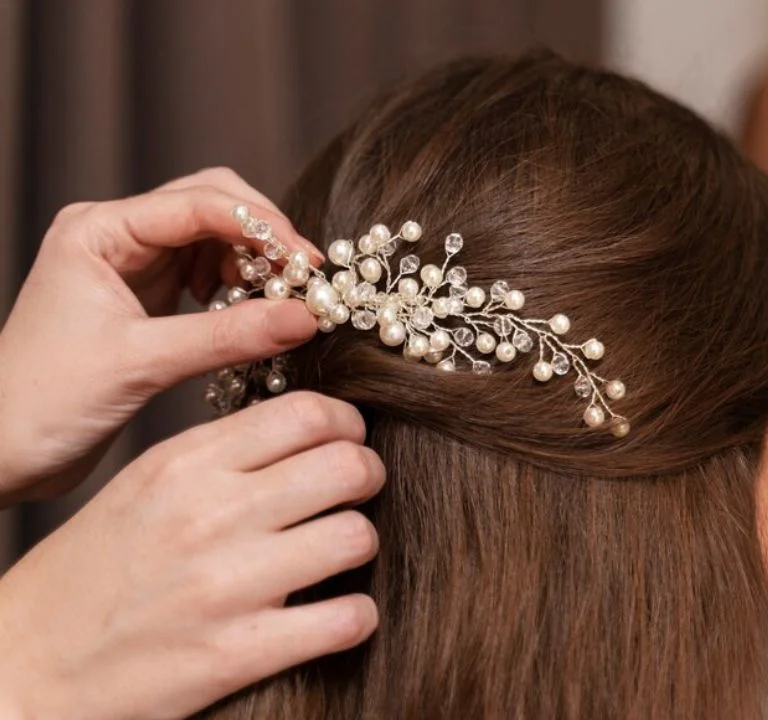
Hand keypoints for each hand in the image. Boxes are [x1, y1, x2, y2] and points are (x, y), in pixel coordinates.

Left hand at [0, 168, 324, 503]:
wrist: (2, 450)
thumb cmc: (43, 402)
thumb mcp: (142, 364)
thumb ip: (226, 337)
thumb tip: (304, 318)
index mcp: (98, 231)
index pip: (197, 202)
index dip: (261, 227)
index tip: (307, 264)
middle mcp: (115, 237)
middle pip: (212, 204)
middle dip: (263, 237)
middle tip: (303, 279)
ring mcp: (132, 266)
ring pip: (216, 239)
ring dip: (256, 264)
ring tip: (281, 304)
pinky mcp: (148, 299)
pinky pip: (211, 275)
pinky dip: (242, 290)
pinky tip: (252, 318)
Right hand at [0, 393, 382, 719]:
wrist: (25, 668)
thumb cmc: (92, 575)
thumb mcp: (145, 487)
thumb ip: (223, 456)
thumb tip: (310, 431)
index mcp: (185, 464)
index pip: (309, 414)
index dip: (348, 426)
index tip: (348, 443)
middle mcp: (209, 514)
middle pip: (348, 465)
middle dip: (368, 478)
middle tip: (353, 497)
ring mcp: (226, 584)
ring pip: (358, 536)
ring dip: (360, 547)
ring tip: (338, 558)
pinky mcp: (238, 652)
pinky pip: (348, 618)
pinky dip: (355, 617)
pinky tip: (334, 615)